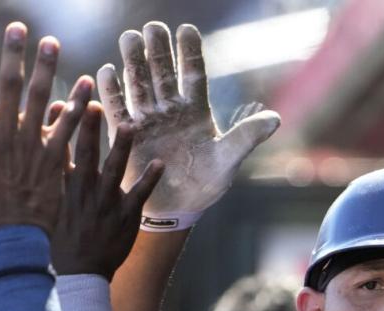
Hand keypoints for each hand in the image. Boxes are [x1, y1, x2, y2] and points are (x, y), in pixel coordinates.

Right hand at [0, 23, 91, 237]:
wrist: (9, 238)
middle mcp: (4, 136)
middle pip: (8, 86)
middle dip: (13, 55)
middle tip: (18, 28)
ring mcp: (31, 145)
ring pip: (41, 99)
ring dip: (46, 69)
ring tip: (51, 43)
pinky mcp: (55, 159)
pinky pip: (68, 127)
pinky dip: (77, 105)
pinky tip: (87, 85)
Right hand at [50, 103, 164, 278]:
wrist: (80, 273)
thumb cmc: (65, 237)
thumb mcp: (54, 205)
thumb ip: (58, 176)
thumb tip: (55, 149)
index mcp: (65, 189)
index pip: (60, 152)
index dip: (63, 127)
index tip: (66, 102)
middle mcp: (84, 193)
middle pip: (85, 155)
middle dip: (88, 128)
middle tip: (93, 103)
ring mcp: (106, 205)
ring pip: (113, 171)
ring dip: (121, 148)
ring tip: (129, 125)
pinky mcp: (126, 217)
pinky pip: (140, 195)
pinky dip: (150, 178)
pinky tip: (160, 162)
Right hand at [96, 22, 280, 230]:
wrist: (178, 209)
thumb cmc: (206, 183)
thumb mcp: (228, 160)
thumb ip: (247, 137)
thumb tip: (276, 119)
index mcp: (196, 111)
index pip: (193, 74)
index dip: (190, 52)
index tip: (186, 29)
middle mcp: (171, 110)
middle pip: (163, 73)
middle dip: (158, 50)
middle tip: (152, 27)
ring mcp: (148, 121)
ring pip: (139, 84)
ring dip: (134, 62)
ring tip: (129, 37)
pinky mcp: (128, 136)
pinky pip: (119, 109)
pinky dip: (113, 92)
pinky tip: (107, 71)